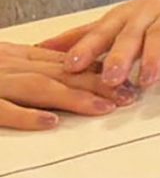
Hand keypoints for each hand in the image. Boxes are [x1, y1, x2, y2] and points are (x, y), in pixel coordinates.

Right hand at [0, 45, 134, 130]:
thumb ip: (23, 69)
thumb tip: (52, 78)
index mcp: (12, 56)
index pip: (61, 62)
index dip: (94, 70)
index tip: (123, 80)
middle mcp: (7, 65)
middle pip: (59, 72)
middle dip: (98, 83)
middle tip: (129, 95)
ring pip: (39, 86)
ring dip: (75, 96)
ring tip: (106, 107)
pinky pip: (3, 109)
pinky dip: (27, 115)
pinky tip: (51, 122)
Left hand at [45, 0, 159, 87]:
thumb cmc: (158, 5)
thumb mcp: (119, 18)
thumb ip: (85, 36)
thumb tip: (42, 49)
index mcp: (126, 17)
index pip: (102, 32)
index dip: (86, 48)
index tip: (69, 66)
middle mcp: (148, 14)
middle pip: (131, 34)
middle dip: (120, 56)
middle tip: (109, 78)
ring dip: (154, 56)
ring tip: (148, 79)